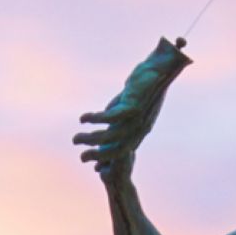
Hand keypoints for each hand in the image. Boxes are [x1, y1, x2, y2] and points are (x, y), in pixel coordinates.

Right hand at [74, 36, 190, 169]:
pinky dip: (95, 119)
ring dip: (90, 139)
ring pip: (110, 136)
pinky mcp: (133, 105)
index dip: (108, 160)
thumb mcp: (129, 109)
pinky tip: (83, 118)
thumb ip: (118, 121)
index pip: (122, 153)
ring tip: (76, 139)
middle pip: (117, 150)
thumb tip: (105, 129)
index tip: (93, 167)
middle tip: (81, 158)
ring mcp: (137, 118)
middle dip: (97, 156)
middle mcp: (140, 128)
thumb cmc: (142, 88)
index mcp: (140, 131)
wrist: (160, 67)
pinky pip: (110, 117)